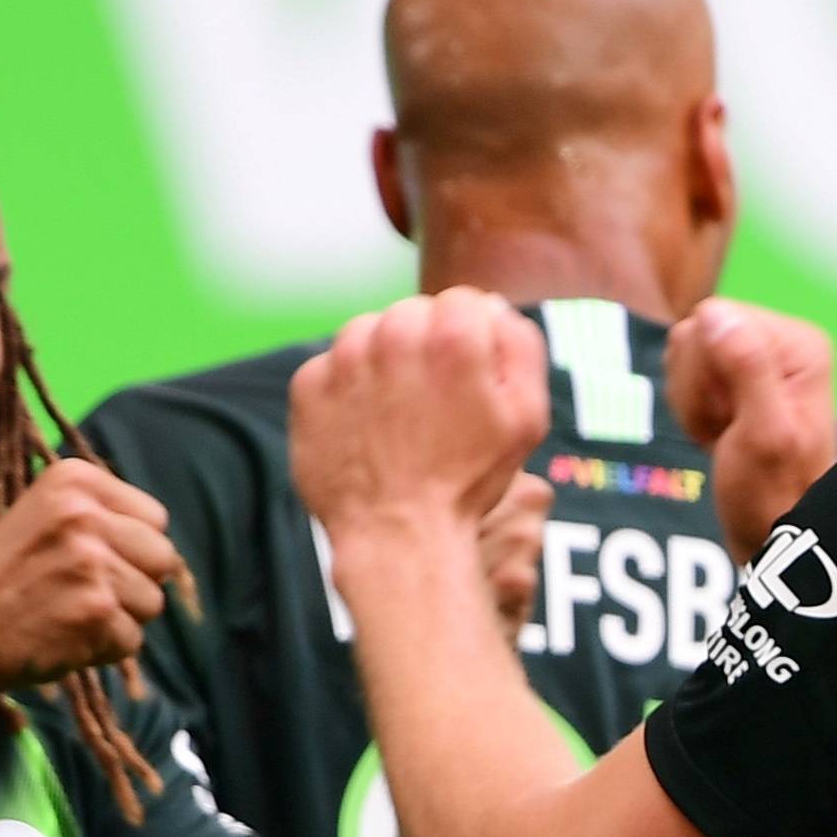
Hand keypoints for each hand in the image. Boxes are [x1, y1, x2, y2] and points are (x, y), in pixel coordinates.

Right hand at [0, 460, 181, 691]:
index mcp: (72, 478)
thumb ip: (98, 514)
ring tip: (69, 612)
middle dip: (134, 583)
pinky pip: (134, 639)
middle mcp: (83, 513)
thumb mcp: (41, 518)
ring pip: (153, 601)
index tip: (88, 559)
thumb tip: (160, 533)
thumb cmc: (4, 580)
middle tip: (82, 592)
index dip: (131, 548)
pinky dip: (105, 648)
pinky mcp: (97, 611)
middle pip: (163, 557)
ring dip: (120, 618)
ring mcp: (91, 563)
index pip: (155, 518)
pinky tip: (65, 637)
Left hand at [293, 293, 552, 621]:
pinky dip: (348, 389)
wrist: (398, 536)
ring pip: (370, 332)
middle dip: (427, 345)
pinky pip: (333, 366)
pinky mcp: (308, 386)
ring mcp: (344, 360)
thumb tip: (493, 308)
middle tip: (435, 402)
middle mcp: (393, 334)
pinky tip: (368, 427)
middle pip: (415, 312)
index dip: (474, 338)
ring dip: (385, 360)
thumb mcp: (527, 417)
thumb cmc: (468, 481)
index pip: (465, 301)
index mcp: (452, 337)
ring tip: (399, 415)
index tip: (470, 376)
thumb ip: (520, 346)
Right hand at [667, 298, 836, 556]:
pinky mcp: (736, 375)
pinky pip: (686, 374)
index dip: (705, 371)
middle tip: (727, 429)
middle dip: (698, 388)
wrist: (772, 531)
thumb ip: (746, 368)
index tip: (731, 415)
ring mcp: (758, 357)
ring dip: (693, 402)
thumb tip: (715, 313)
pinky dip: (692, 409)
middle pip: (696, 333)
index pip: (714, 318)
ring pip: (686, 353)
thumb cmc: (772, 492)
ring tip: (724, 433)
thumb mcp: (762, 433)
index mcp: (798, 343)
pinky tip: (717, 433)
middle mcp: (781, 340)